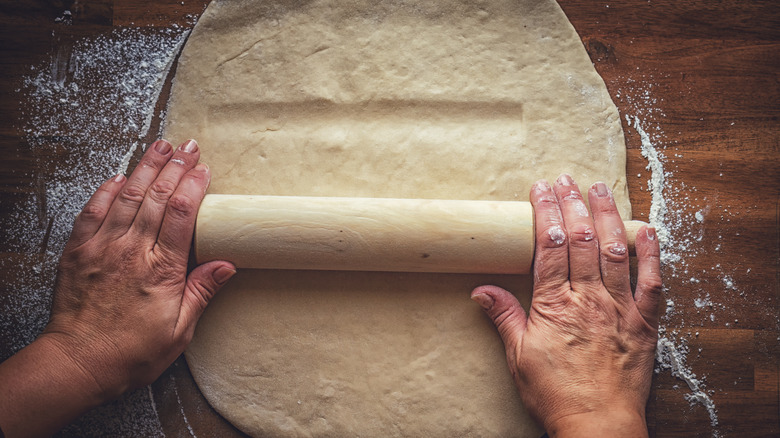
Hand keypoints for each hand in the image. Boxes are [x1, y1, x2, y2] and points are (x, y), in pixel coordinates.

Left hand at [0, 139, 234, 436]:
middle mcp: (132, 251)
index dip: (194, 186)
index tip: (204, 170)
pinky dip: (106, 190)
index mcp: (161, 270)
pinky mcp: (79, 252)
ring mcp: (102, 248)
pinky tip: (120, 177)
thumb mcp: (179, 331)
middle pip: (157, 197)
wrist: (78, 364)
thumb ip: (201, 292)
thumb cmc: (131, 352)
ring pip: (127, 196)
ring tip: (159, 146)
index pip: (182, 214)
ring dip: (145, 168)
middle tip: (187, 146)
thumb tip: (227, 265)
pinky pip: (93, 211)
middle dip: (174, 167)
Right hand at [471, 175, 661, 436]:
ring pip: (614, 251)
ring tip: (599, 187)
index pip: (549, 246)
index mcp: (555, 305)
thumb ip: (503, 317)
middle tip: (565, 178)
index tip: (540, 189)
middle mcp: (589, 299)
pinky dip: (651, 253)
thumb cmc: (555, 394)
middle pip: (580, 240)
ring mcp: (619, 308)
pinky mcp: (644, 322)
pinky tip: (645, 228)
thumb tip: (480, 290)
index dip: (545, 212)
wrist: (598, 425)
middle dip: (572, 204)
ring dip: (606, 215)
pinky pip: (652, 281)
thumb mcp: (518, 357)